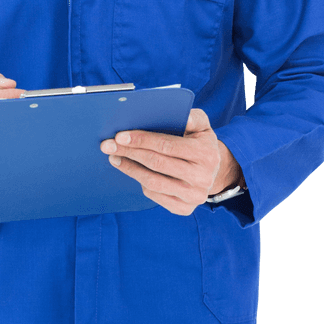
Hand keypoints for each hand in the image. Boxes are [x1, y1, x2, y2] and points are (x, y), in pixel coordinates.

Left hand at [99, 108, 241, 216]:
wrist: (214, 171)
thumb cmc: (200, 142)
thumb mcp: (202, 125)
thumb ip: (191, 117)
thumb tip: (175, 115)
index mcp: (206, 153)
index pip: (167, 145)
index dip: (141, 140)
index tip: (120, 136)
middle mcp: (202, 177)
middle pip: (156, 163)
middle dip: (129, 152)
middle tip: (108, 145)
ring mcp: (194, 196)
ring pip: (153, 182)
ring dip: (129, 168)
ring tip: (115, 158)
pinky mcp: (185, 209)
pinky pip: (155, 195)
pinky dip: (140, 182)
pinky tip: (131, 170)